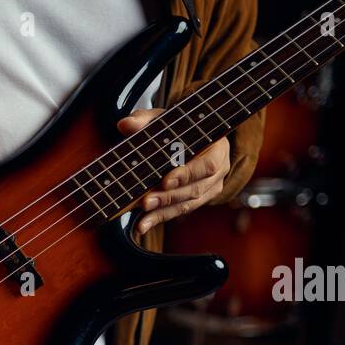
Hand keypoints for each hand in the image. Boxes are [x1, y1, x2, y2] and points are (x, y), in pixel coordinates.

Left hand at [117, 108, 230, 234]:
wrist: (185, 138)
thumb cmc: (177, 128)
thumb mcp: (163, 120)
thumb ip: (145, 120)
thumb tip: (125, 124)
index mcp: (217, 147)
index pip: (207, 165)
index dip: (187, 174)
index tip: (165, 181)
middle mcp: (218, 170)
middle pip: (195, 189)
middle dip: (168, 197)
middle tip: (145, 202)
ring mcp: (210, 188)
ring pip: (188, 204)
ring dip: (163, 212)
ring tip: (141, 219)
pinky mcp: (197, 200)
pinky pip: (179, 212)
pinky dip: (160, 218)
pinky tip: (143, 225)